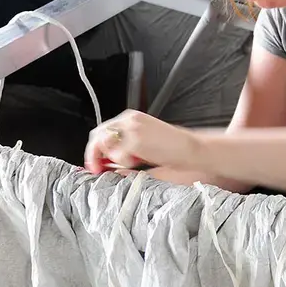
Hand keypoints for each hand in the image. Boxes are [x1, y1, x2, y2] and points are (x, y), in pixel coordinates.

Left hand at [84, 109, 201, 175]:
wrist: (191, 148)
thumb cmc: (173, 148)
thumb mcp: (144, 144)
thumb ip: (124, 147)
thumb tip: (106, 161)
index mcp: (132, 118)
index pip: (104, 130)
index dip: (96, 148)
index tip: (96, 162)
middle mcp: (129, 119)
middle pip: (98, 135)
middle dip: (94, 154)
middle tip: (97, 168)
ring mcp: (131, 129)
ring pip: (104, 144)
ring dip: (110, 158)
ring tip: (128, 163)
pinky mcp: (135, 141)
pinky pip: (117, 155)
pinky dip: (123, 162)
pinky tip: (137, 162)